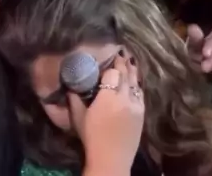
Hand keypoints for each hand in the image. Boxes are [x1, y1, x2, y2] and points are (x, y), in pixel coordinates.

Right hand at [70, 55, 143, 175]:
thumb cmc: (92, 138)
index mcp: (108, 97)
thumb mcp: (79, 117)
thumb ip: (74, 99)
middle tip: (121, 51)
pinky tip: (135, 80)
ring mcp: (136, 106)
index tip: (110, 54)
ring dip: (132, 70)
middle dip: (123, 62)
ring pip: (135, 82)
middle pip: (125, 74)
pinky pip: (140, 93)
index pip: (112, 72)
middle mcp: (124, 98)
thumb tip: (70, 85)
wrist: (111, 160)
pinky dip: (137, 84)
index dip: (111, 63)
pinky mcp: (141, 114)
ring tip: (130, 60)